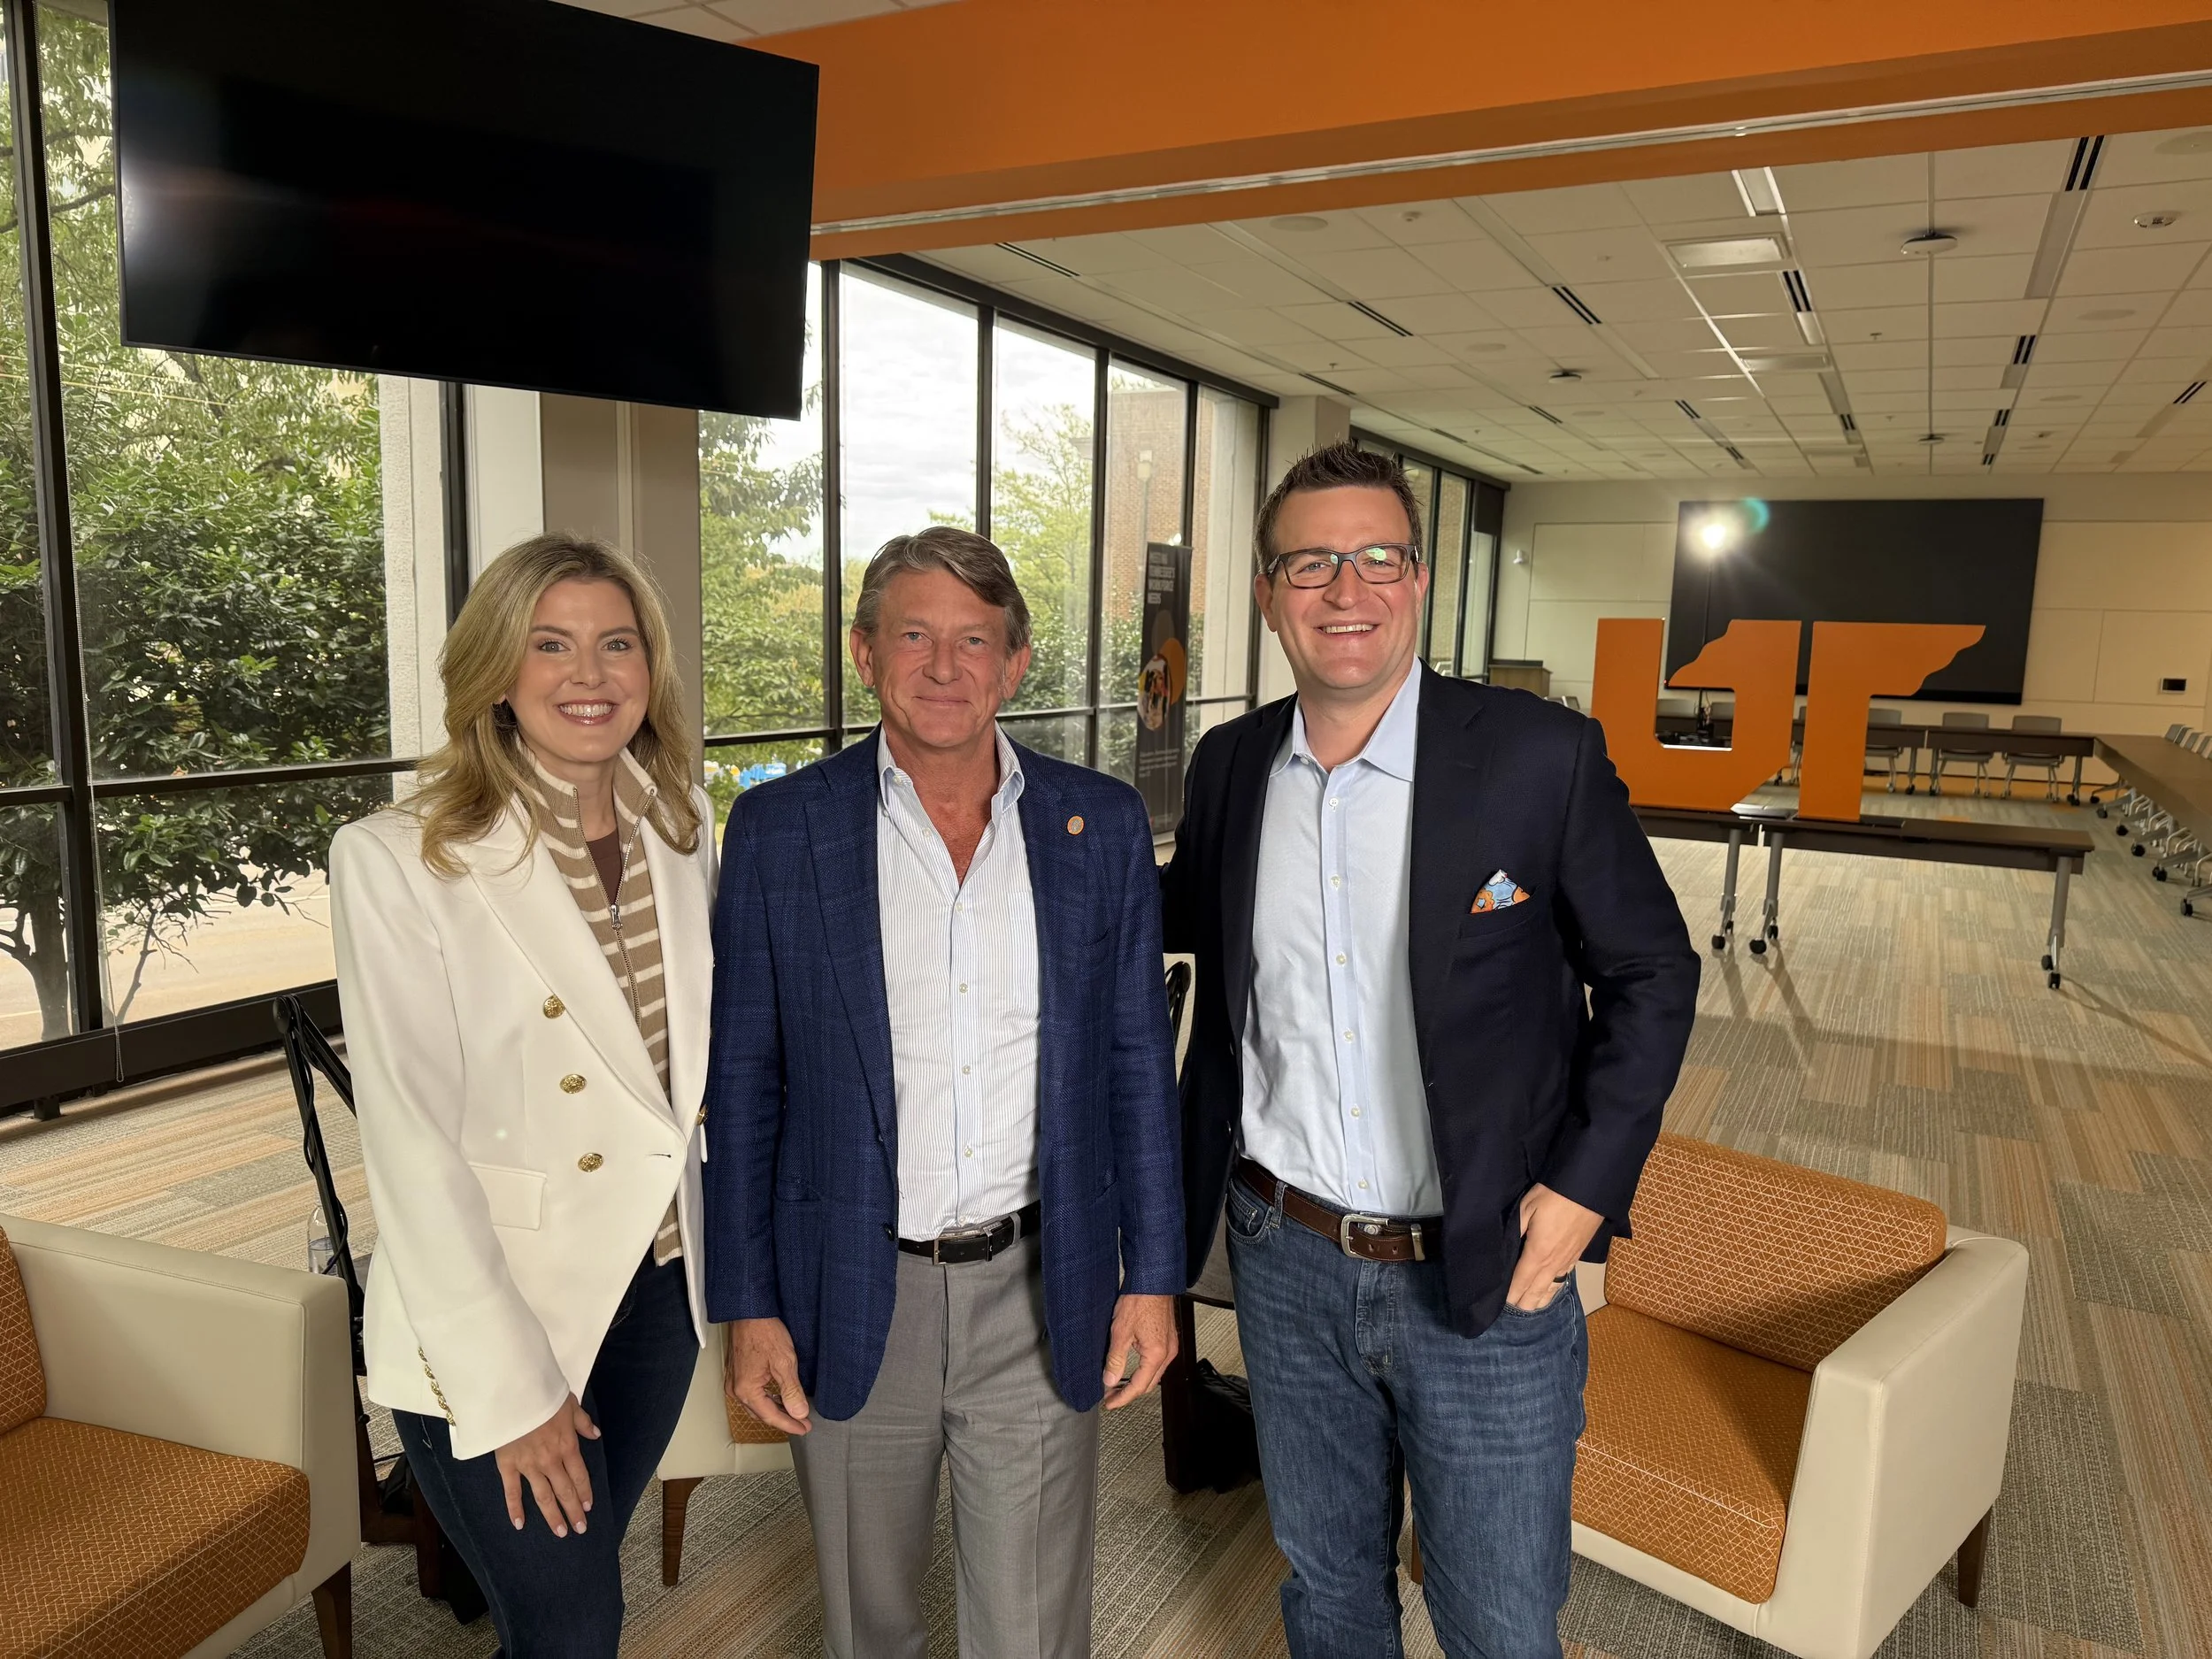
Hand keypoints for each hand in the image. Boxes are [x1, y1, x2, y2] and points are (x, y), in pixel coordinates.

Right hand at [493, 1394, 598, 1535]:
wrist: (513, 1394)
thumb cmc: (543, 1395)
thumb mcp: (570, 1404)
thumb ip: (582, 1422)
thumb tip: (595, 1434)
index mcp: (567, 1446)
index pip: (580, 1476)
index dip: (585, 1493)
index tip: (588, 1507)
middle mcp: (550, 1461)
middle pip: (565, 1491)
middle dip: (573, 1511)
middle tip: (580, 1528)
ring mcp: (528, 1466)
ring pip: (543, 1497)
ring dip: (552, 1516)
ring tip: (560, 1533)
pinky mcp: (507, 1466)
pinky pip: (512, 1491)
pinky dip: (515, 1509)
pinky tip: (519, 1524)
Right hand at [726, 1317, 811, 1434]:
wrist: (749, 1311)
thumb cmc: (764, 1331)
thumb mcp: (784, 1362)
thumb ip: (791, 1391)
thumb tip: (799, 1413)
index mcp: (746, 1390)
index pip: (771, 1416)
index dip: (790, 1424)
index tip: (804, 1428)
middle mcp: (736, 1389)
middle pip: (761, 1413)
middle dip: (782, 1420)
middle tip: (802, 1424)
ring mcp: (734, 1381)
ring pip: (756, 1405)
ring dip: (774, 1410)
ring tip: (793, 1413)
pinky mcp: (736, 1373)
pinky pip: (752, 1394)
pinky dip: (767, 1399)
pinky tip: (778, 1397)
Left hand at [1101, 1293, 1177, 1407]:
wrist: (1153, 1280)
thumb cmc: (1139, 1300)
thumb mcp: (1120, 1332)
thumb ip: (1115, 1360)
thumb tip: (1109, 1380)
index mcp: (1156, 1354)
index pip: (1139, 1387)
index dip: (1122, 1398)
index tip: (1109, 1403)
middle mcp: (1167, 1353)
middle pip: (1148, 1384)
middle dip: (1129, 1393)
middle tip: (1111, 1396)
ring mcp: (1170, 1346)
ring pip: (1153, 1374)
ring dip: (1136, 1382)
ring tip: (1117, 1384)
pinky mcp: (1168, 1339)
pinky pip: (1157, 1363)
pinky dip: (1144, 1370)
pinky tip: (1131, 1368)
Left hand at [1508, 1183, 1602, 1311]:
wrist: (1588, 1190)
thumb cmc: (1554, 1196)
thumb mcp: (1526, 1208)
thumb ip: (1516, 1231)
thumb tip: (1506, 1250)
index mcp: (1537, 1253)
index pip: (1520, 1282)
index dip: (1510, 1295)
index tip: (1499, 1305)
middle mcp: (1553, 1263)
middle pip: (1536, 1291)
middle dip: (1523, 1303)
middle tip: (1512, 1311)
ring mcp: (1567, 1261)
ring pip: (1551, 1289)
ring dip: (1539, 1300)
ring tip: (1529, 1309)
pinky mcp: (1577, 1256)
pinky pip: (1563, 1280)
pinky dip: (1554, 1290)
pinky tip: (1550, 1292)